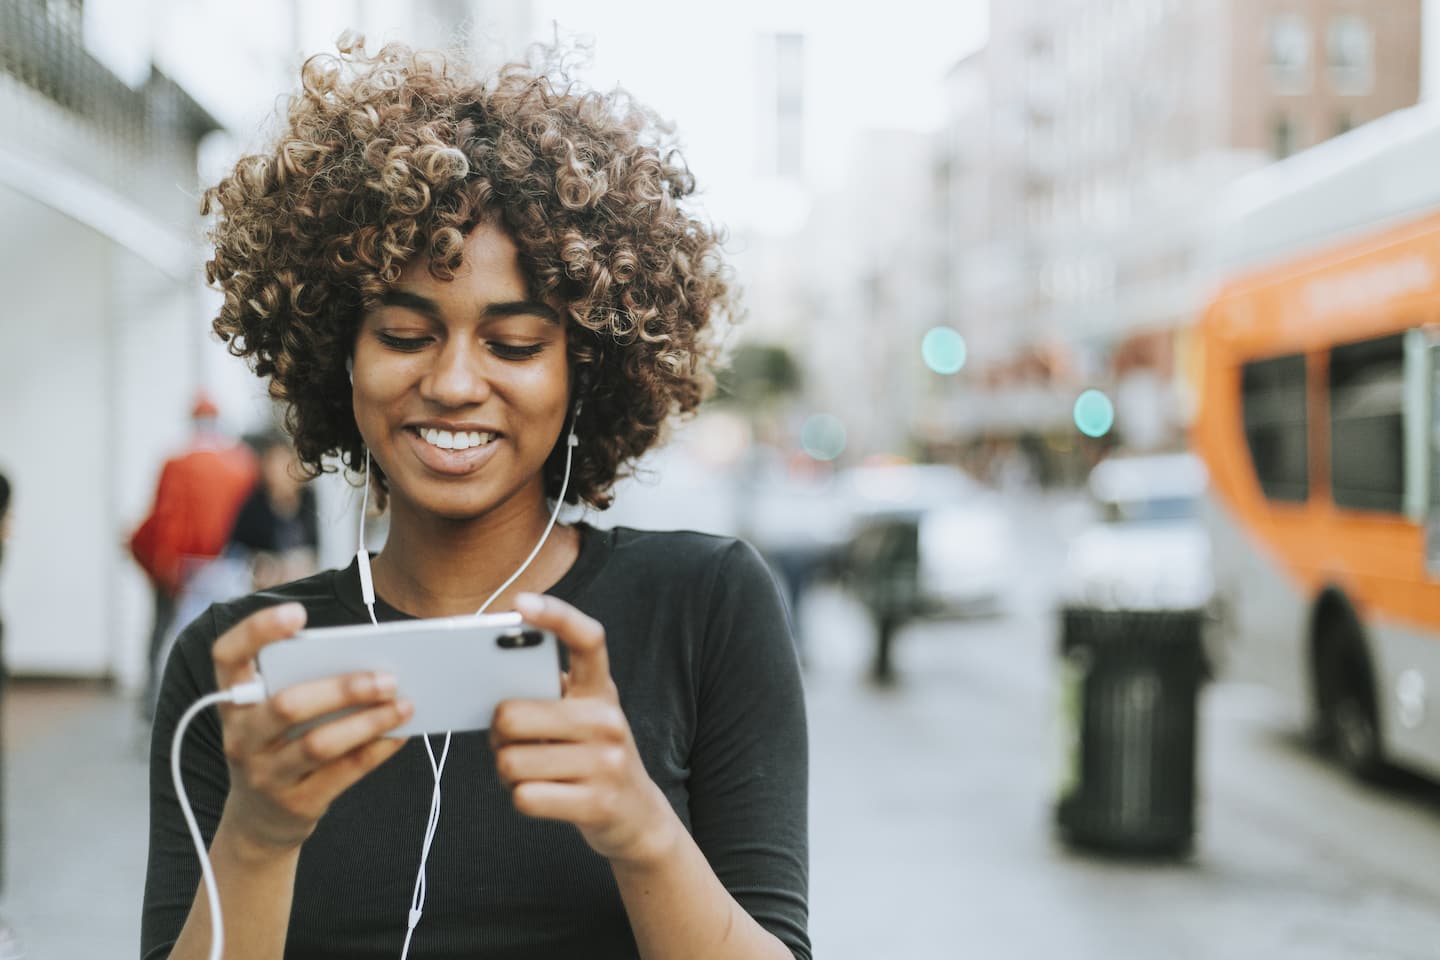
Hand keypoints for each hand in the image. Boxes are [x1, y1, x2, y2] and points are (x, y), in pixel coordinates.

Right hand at [210, 603, 412, 853]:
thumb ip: (303, 683)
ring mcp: (264, 774)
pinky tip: (400, 734)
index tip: (297, 612)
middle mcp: (241, 737)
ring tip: (404, 704)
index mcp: (233, 701)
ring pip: (318, 743)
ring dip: (368, 721)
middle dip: (343, 688)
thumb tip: (370, 658)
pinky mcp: (295, 804)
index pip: (227, 656)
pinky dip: (376, 750)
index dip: (255, 631)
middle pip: (288, 705)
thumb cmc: (279, 745)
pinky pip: (342, 773)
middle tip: (388, 677)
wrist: (259, 822)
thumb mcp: (271, 714)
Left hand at [490, 593, 676, 865]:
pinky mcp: (596, 803)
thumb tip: (490, 681)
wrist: (636, 815)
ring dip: (507, 771)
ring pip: (510, 762)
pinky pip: (525, 797)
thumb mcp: (583, 717)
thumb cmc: (591, 756)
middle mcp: (608, 720)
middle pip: (512, 715)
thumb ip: (549, 695)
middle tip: (510, 740)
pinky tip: (542, 794)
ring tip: (530, 770)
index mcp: (601, 689)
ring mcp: (606, 763)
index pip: (587, 639)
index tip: (521, 603)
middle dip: (498, 733)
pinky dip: (521, 798)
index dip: (556, 616)